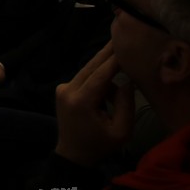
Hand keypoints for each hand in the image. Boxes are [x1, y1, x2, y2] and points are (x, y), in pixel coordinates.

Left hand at [54, 43, 135, 167]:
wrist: (72, 155)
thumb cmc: (99, 146)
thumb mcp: (121, 131)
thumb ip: (126, 104)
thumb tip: (128, 80)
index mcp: (81, 101)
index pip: (101, 74)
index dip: (115, 58)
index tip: (126, 43)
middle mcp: (67, 90)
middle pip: (91, 66)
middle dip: (107, 52)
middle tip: (121, 34)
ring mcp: (62, 88)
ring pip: (88, 71)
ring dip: (105, 70)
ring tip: (123, 69)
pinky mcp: (62, 89)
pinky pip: (84, 78)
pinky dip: (98, 79)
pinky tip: (110, 90)